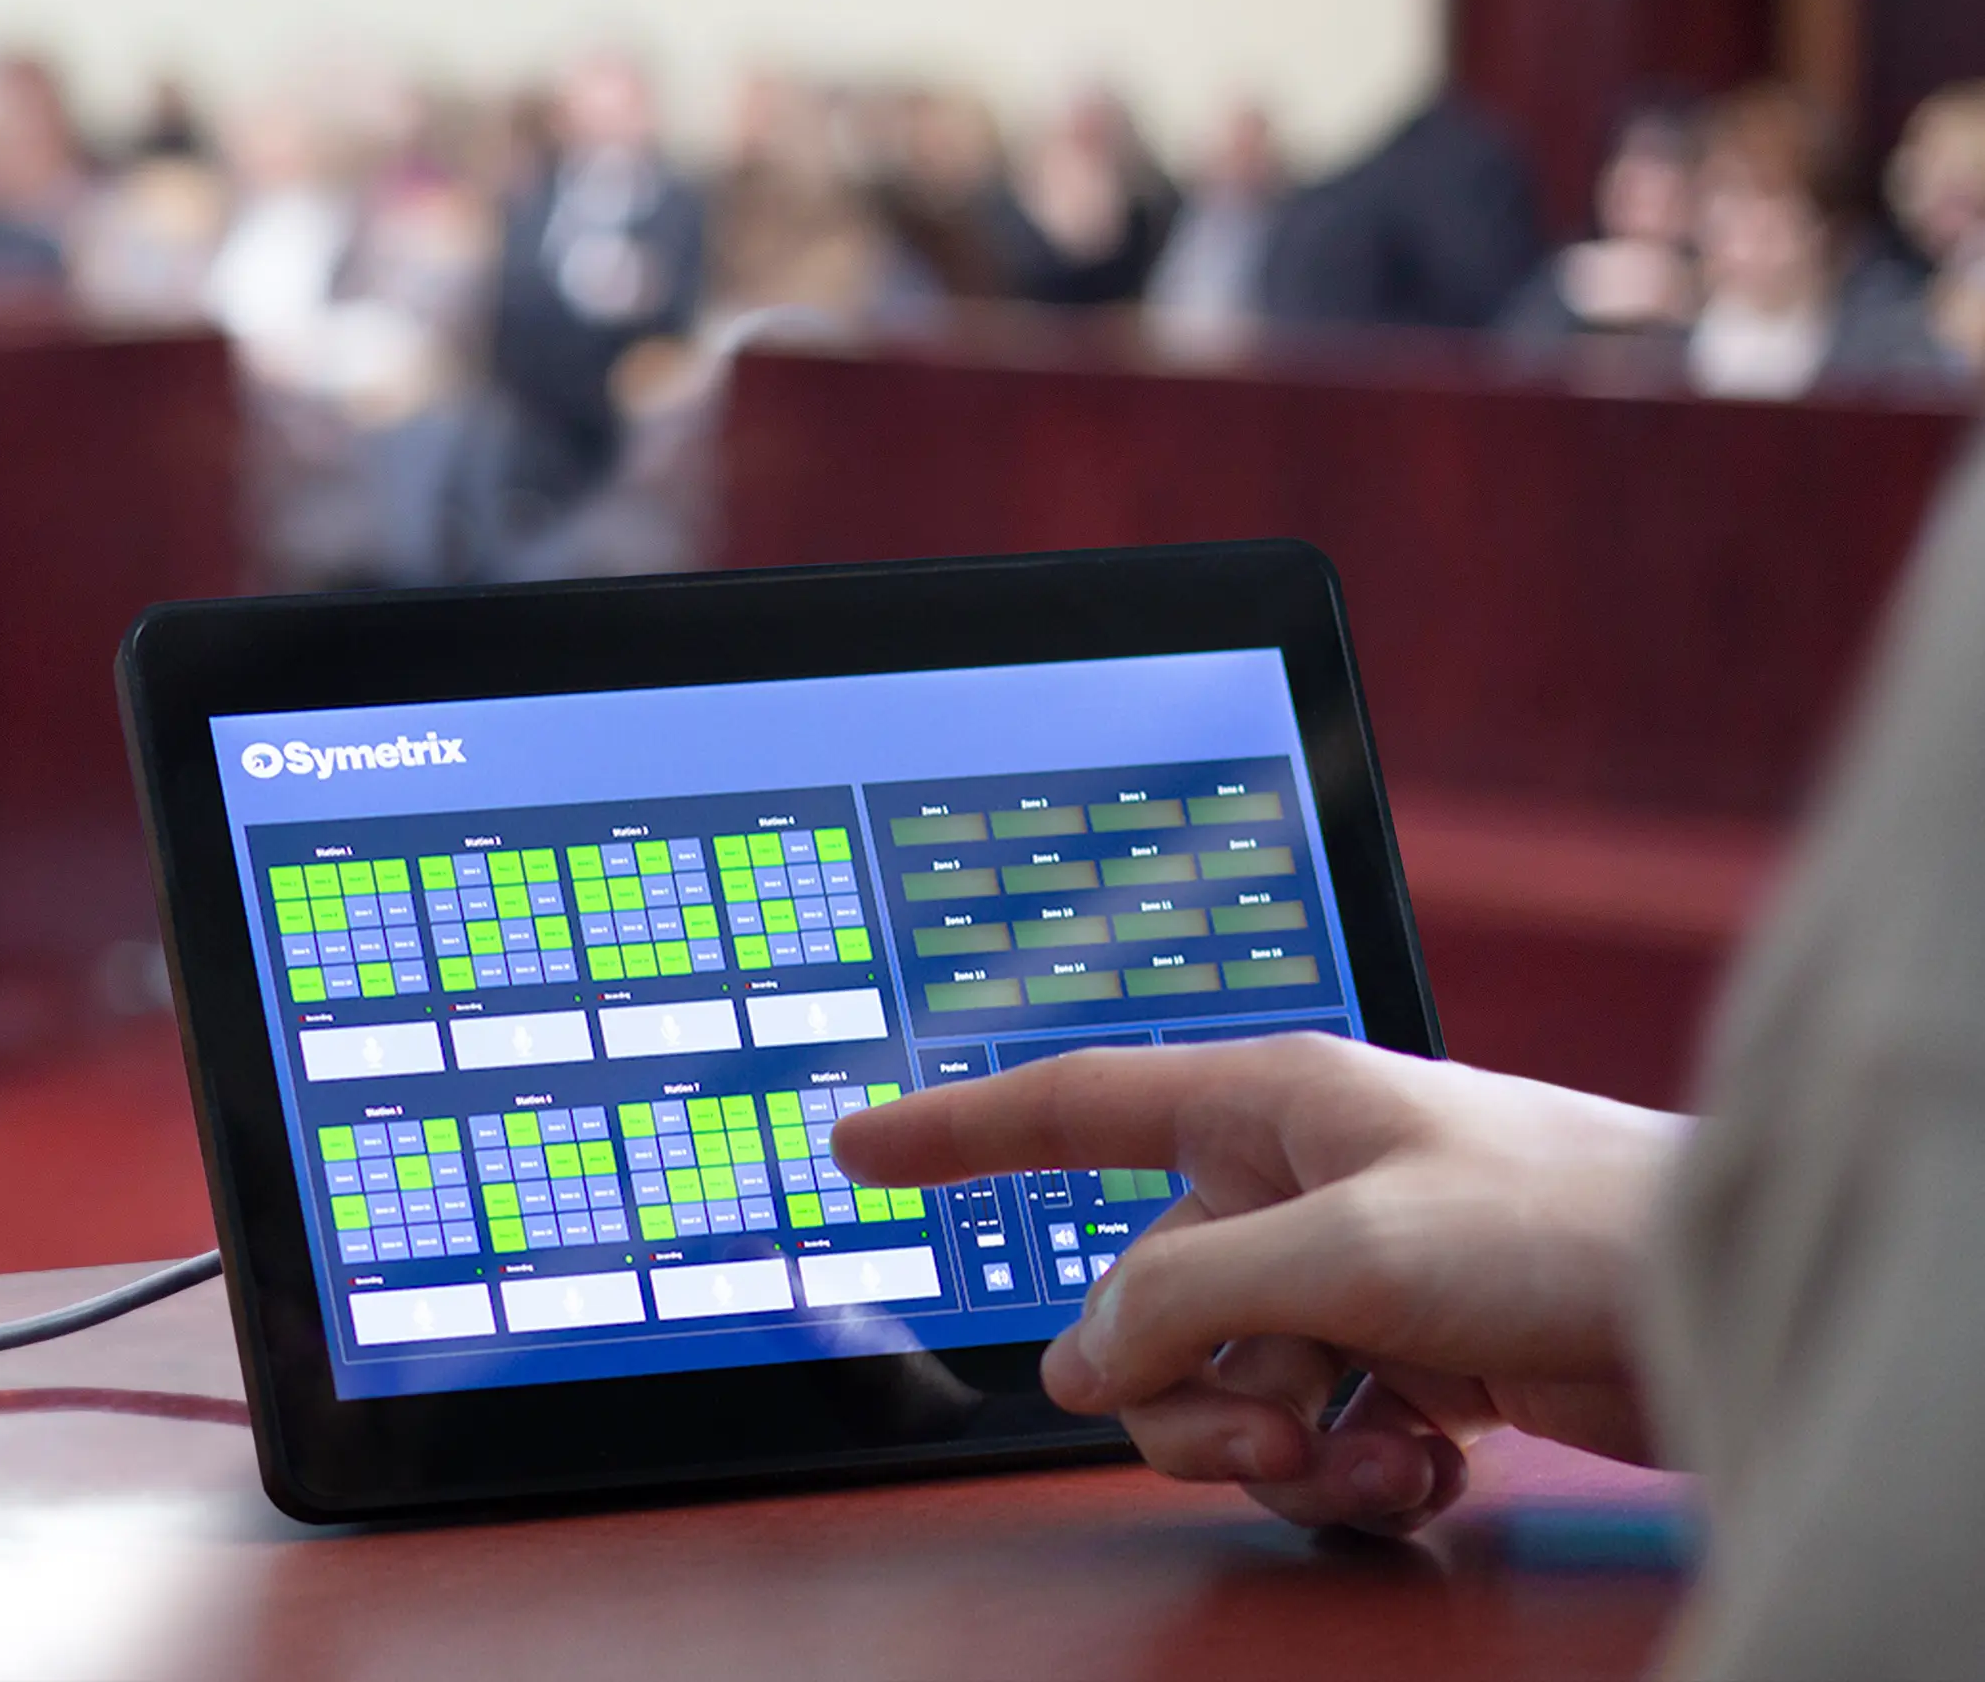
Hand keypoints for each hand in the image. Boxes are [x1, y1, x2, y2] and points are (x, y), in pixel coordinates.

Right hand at [829, 1034, 1685, 1534]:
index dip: (956, 1129)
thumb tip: (1087, 1362)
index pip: (1070, 1108)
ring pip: (1215, 1386)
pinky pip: (1304, 1436)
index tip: (862, 1145)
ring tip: (1358, 1451)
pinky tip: (1419, 1467)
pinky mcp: (1406, 1366)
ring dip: (1268, 1445)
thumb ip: (1189, 1296)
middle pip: (1140, 1303)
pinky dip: (1348, 1472)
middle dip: (1189, 1388)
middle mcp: (1294, 1189)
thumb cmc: (1564, 1221)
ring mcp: (1346, 1283)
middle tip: (1270, 1419)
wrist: (1716, 1300)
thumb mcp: (1343, 1248)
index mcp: (1268, 1108)